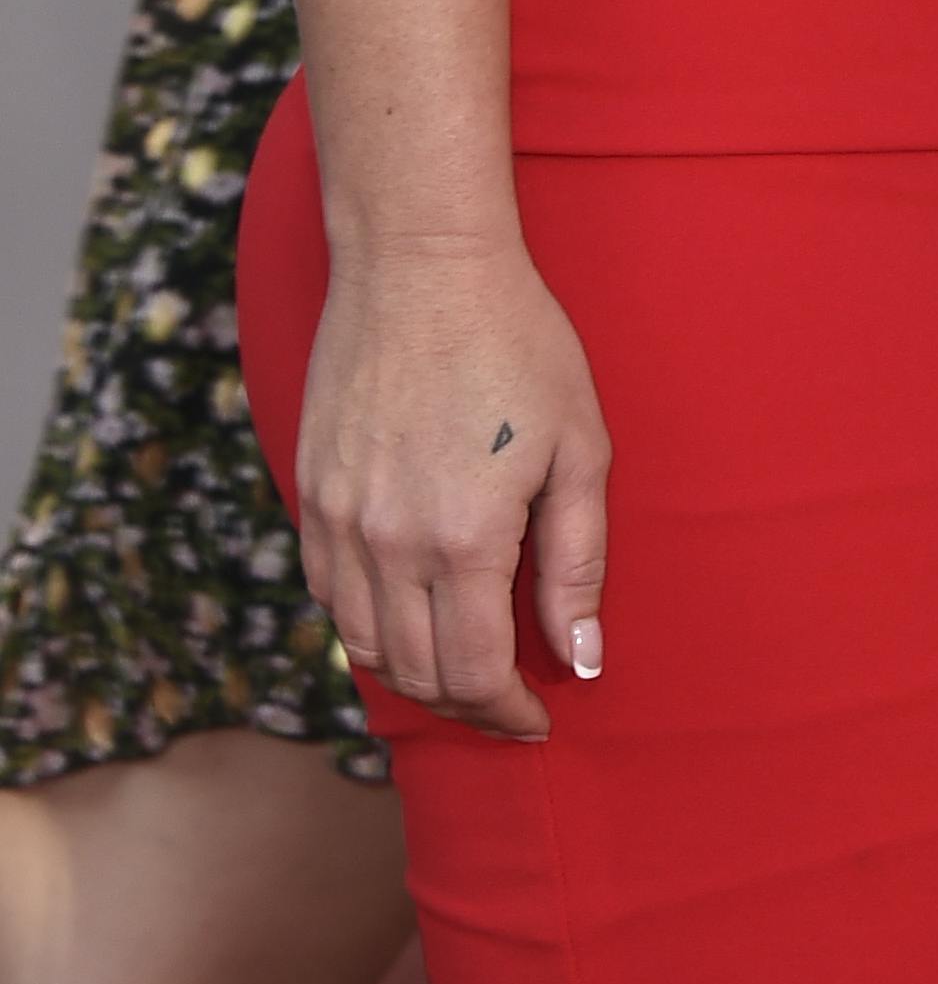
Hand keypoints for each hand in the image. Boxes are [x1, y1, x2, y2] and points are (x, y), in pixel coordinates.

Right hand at [295, 239, 609, 740]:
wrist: (420, 263)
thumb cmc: (518, 343)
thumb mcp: (579, 448)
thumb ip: (576, 563)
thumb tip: (580, 658)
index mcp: (463, 539)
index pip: (475, 676)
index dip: (508, 715)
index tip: (539, 720)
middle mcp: (389, 545)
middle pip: (418, 675)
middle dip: (468, 705)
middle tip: (508, 699)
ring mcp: (339, 523)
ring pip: (365, 648)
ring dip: (416, 675)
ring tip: (463, 668)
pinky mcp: (311, 496)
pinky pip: (330, 598)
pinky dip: (367, 629)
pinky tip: (408, 615)